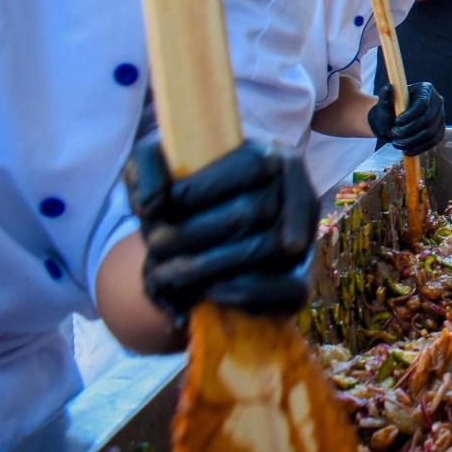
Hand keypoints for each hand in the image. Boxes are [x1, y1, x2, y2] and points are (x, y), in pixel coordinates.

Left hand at [129, 139, 317, 319]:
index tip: (156, 209)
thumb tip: (155, 204)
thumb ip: (148, 166)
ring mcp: (303, 240)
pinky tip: (209, 292)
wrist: (199, 249)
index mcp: (272, 158)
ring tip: (168, 273)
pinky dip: (247, 293)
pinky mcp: (298, 281)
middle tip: (153, 245)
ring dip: (211, 265)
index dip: (200, 190)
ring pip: (270, 249)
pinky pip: (288, 290)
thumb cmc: (183, 202)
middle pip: (253, 212)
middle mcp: (298, 196)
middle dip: (193, 233)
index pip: (252, 168)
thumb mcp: (161, 169)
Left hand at [368, 75, 445, 154]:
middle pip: (428, 119)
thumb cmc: (390, 109)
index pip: (423, 103)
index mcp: (425, 89)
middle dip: (410, 130)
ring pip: (431, 133)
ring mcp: (441, 116)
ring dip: (413, 141)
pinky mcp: (440, 130)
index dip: (410, 115)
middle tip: (394, 135)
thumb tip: (388, 88)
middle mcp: (437, 101)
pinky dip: (420, 148)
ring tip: (398, 143)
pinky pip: (434, 141)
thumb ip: (385, 96)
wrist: (394, 121)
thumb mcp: (385, 102)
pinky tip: (407, 150)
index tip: (396, 122)